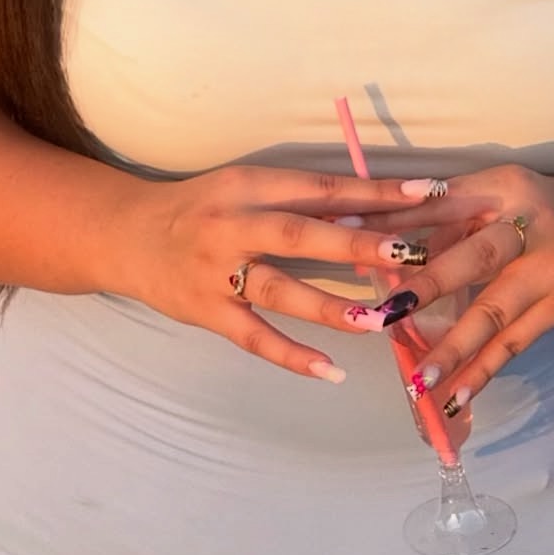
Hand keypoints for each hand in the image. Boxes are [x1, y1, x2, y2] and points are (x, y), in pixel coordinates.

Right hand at [119, 165, 436, 381]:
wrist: (128, 234)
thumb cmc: (203, 207)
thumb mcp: (246, 187)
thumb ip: (299, 200)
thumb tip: (371, 211)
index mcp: (250, 184)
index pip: (320, 187)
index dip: (373, 190)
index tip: (425, 193)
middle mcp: (233, 223)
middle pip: (301, 234)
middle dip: (357, 243)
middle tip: (410, 254)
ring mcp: (217, 271)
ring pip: (279, 289)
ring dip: (331, 306)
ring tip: (379, 321)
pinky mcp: (206, 312)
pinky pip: (253, 337)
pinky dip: (292, 355)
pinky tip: (331, 371)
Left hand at [371, 165, 553, 410]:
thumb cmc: (531, 204)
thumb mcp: (490, 191)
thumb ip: (439, 216)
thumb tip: (371, 246)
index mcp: (502, 189)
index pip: (444, 203)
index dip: (400, 221)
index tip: (355, 239)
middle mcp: (530, 229)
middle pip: (478, 257)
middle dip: (431, 285)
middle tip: (389, 312)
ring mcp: (548, 273)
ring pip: (496, 313)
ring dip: (456, 350)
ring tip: (420, 380)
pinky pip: (514, 346)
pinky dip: (483, 374)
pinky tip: (456, 399)